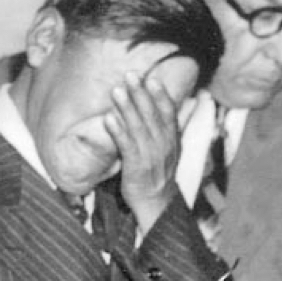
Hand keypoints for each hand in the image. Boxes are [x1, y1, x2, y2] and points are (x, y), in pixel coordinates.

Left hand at [107, 73, 184, 228]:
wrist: (157, 205)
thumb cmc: (158, 175)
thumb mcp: (169, 152)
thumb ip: (166, 131)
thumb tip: (167, 111)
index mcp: (172, 141)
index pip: (169, 114)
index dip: (161, 96)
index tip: (152, 79)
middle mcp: (164, 146)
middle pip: (152, 115)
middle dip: (140, 94)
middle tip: (130, 75)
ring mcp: (151, 156)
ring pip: (138, 128)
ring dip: (127, 107)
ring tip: (116, 90)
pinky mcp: (136, 167)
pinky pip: (127, 146)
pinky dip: (118, 131)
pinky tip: (109, 118)